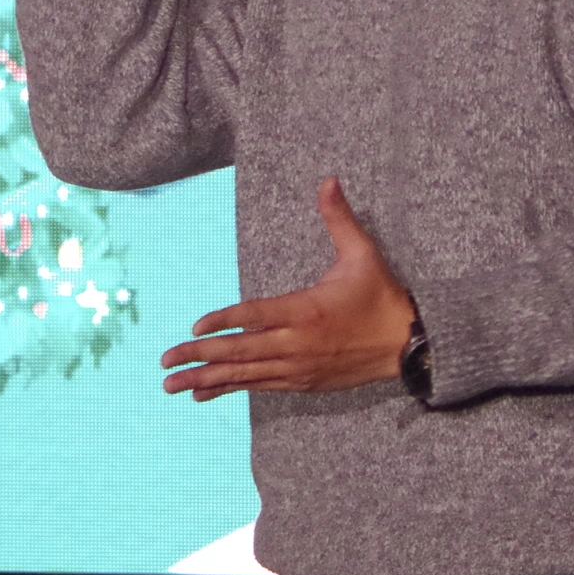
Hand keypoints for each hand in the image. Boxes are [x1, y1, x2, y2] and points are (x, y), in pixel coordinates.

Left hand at [160, 179, 416, 401]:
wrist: (408, 345)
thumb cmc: (382, 296)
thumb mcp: (363, 254)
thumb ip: (339, 219)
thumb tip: (328, 180)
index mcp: (305, 311)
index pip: (256, 316)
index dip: (224, 321)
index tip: (194, 326)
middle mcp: (296, 344)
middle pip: (240, 351)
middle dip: (200, 356)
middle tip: (165, 361)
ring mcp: (298, 368)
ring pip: (245, 375)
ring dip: (206, 379)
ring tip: (171, 385)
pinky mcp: (302, 382)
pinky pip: (258, 387)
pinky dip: (230, 388)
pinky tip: (203, 394)